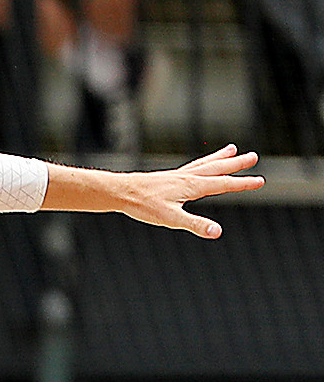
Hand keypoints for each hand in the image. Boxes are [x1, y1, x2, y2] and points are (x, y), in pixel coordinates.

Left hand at [113, 146, 260, 237]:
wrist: (121, 192)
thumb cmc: (143, 206)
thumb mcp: (171, 219)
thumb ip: (195, 225)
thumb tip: (218, 232)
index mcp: (192, 186)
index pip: (224, 184)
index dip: (243, 184)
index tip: (261, 181)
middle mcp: (188, 177)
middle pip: (218, 168)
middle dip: (236, 164)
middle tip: (254, 157)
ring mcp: (178, 175)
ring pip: (205, 164)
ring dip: (221, 158)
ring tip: (233, 149)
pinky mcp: (169, 177)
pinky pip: (192, 166)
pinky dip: (203, 162)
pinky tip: (202, 165)